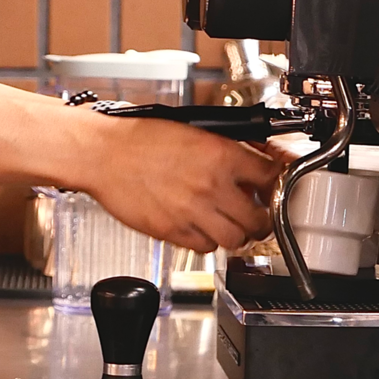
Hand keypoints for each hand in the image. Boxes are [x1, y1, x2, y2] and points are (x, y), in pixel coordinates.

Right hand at [73, 117, 282, 252]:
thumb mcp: (192, 130)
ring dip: (237, 234)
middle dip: (262, 218)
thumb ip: (223, 149)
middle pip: (259, 218)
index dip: (275, 184)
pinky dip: (208, 241)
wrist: (104, 154)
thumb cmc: (140, 139)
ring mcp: (193, 212)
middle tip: (256, 213)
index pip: (271, 177)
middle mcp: (212, 186)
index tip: (272, 187)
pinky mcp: (173, 231)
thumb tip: (249, 161)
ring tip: (231, 225)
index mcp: (220, 155)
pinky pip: (205, 247)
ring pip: (236, 239)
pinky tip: (202, 228)